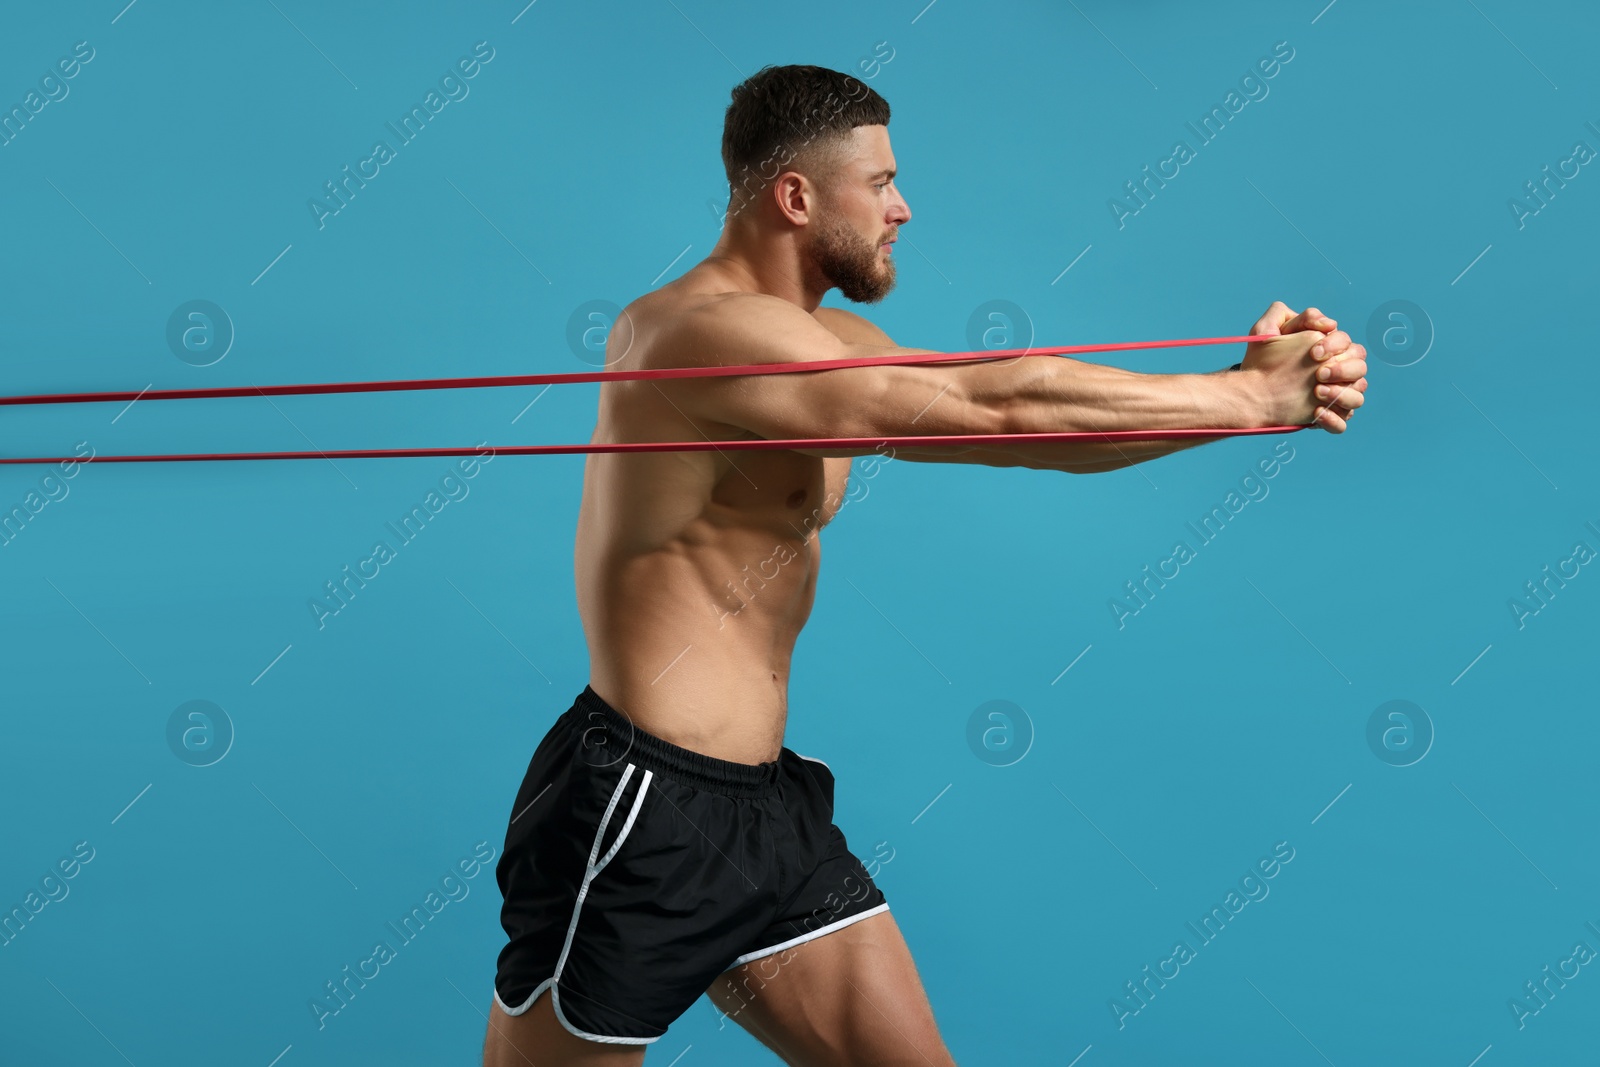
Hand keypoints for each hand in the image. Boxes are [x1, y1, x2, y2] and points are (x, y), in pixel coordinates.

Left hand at [1240, 301, 1367, 432]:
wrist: (1249, 390)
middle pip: (1360, 368)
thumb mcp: (1265, 332)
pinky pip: (1343, 423)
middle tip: (1318, 374)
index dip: (1335, 345)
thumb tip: (1327, 322)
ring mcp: (1334, 397)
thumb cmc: (1261, 360)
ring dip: (1342, 394)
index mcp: (1330, 351)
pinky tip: (1316, 414)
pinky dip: (1334, 419)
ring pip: (1357, 397)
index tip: (1313, 352)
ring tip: (1316, 393)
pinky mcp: (1325, 418)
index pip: (1348, 344)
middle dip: (1342, 370)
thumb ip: (1286, 314)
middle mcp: (1338, 374)